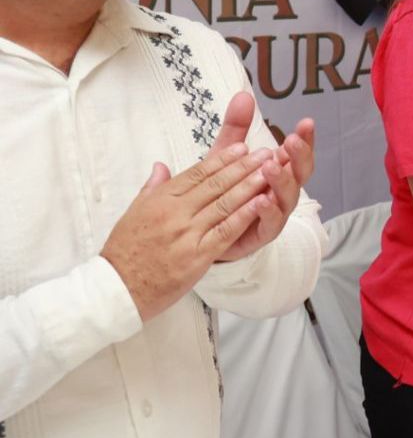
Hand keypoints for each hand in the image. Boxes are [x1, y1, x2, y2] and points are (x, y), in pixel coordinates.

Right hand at [101, 145, 279, 321]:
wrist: (117, 289)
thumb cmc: (124, 251)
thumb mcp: (133, 212)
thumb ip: (152, 188)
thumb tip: (161, 165)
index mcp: (160, 199)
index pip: (197, 173)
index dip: (223, 159)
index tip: (242, 148)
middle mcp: (175, 213)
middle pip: (215, 184)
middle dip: (243, 166)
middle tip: (265, 152)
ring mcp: (187, 234)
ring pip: (224, 204)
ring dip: (250, 185)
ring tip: (270, 171)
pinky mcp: (197, 256)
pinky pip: (226, 231)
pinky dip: (245, 215)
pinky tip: (262, 203)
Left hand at [206, 93, 316, 261]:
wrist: (200, 232)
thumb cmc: (220, 192)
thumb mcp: (226, 155)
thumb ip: (236, 127)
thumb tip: (243, 94)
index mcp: (279, 171)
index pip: (298, 154)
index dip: (305, 139)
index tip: (306, 123)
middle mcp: (282, 192)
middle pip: (300, 174)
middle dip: (299, 157)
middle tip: (292, 141)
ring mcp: (275, 214)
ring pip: (287, 198)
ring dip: (282, 181)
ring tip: (272, 166)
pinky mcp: (261, 235)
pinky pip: (270, 224)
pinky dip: (268, 212)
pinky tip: (261, 200)